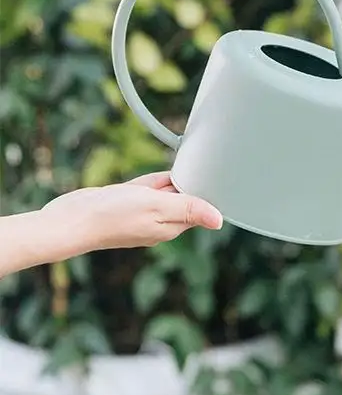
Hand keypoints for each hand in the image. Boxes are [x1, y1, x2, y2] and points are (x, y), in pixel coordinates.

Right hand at [42, 171, 222, 252]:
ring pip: (162, 194)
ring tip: (175, 170)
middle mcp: (159, 224)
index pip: (198, 209)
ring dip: (166, 182)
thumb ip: (188, 209)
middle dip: (184, 185)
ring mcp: (141, 217)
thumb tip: (219, 221)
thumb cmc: (112, 215)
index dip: (202, 192)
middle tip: (189, 167)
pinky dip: (149, 183)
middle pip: (182, 200)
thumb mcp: (156, 206)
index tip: (206, 176)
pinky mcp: (125, 208)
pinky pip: (144, 192)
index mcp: (171, 227)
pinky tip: (154, 178)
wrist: (69, 221)